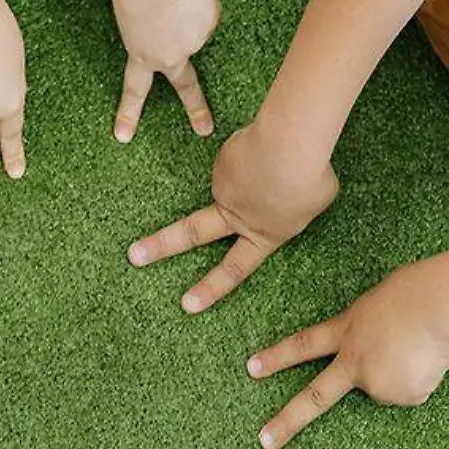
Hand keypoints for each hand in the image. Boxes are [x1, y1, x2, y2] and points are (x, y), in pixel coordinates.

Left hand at [111, 0, 218, 141]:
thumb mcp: (128, 17)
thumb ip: (146, 34)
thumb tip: (172, 35)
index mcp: (142, 55)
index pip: (134, 90)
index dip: (129, 114)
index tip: (123, 137)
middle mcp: (171, 56)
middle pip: (186, 87)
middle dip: (196, 110)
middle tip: (204, 129)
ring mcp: (194, 41)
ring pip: (192, 31)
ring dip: (186, 18)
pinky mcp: (211, 22)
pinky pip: (205, 14)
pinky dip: (198, 4)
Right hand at [128, 117, 337, 312]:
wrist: (290, 144)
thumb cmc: (311, 176)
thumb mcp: (315, 202)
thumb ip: (292, 206)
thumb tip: (275, 194)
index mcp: (264, 235)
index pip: (235, 269)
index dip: (211, 288)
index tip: (187, 305)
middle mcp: (237, 216)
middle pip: (191, 234)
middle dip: (160, 245)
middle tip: (133, 255)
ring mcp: (224, 188)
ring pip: (238, 180)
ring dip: (256, 170)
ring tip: (285, 159)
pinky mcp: (222, 161)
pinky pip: (242, 155)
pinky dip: (257, 150)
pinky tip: (273, 144)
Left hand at [244, 261, 448, 448]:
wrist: (439, 306)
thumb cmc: (417, 291)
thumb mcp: (379, 303)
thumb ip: (369, 330)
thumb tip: (381, 349)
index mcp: (346, 330)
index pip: (303, 346)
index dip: (277, 357)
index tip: (251, 368)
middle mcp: (354, 361)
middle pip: (315, 397)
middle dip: (287, 421)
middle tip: (264, 442)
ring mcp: (375, 382)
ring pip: (386, 388)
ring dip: (404, 372)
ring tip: (420, 347)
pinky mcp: (402, 396)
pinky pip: (412, 392)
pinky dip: (421, 379)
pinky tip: (429, 360)